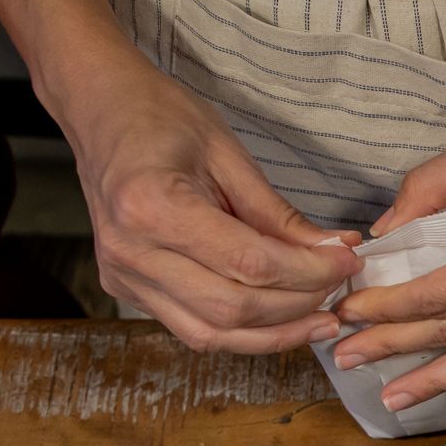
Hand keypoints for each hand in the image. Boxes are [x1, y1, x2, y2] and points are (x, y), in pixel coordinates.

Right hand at [66, 63, 361, 352]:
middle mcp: (131, 252)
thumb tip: (334, 250)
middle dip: (298, 305)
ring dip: (275, 334)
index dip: (308, 272)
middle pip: (233, 307)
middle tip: (338, 290)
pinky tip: (280, 320)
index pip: (249, 264)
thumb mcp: (228, 154)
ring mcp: (124, 277)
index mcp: (152, 206)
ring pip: (214, 333)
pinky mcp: (128, 291)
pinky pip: (195, 329)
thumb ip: (278, 214)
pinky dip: (243, 332)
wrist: (99, 112)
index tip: (346, 262)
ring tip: (320, 319)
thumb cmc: (159, 118)